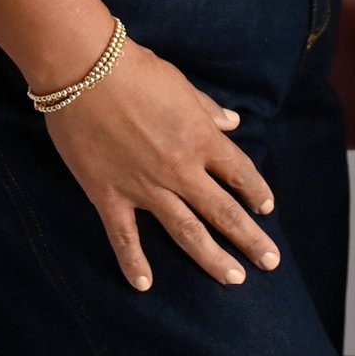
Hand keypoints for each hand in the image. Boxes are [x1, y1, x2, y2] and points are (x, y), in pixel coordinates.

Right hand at [42, 38, 279, 293]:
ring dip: (212, 258)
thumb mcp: (180, 85)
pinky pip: (124, 236)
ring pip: (186, 231)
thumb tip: (233, 121)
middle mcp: (180, 169)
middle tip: (271, 262)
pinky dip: (133, 262)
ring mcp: (145, 186)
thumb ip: (207, 109)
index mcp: (200, 139)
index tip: (267, 209)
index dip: (256, 192)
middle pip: (223, 211)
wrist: (83, 71)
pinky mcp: (109, 195)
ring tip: (234, 280)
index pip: (239, 174)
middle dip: (249, 238)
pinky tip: (144, 285)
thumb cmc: (134, 69)